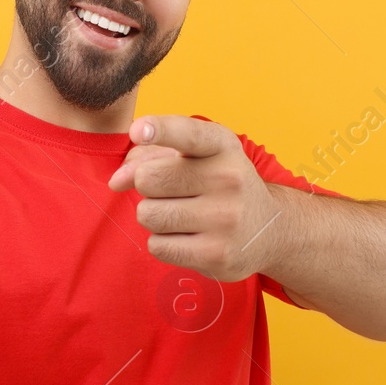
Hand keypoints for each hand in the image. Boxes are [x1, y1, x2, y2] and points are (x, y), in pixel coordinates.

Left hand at [106, 115, 284, 282]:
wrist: (269, 228)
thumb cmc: (217, 184)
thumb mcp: (194, 157)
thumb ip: (149, 156)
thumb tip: (116, 182)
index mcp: (222, 145)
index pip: (188, 134)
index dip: (160, 130)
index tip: (138, 131)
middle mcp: (229, 178)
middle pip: (148, 179)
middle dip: (147, 185)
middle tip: (171, 191)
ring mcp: (226, 219)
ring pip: (148, 215)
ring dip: (153, 215)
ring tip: (181, 214)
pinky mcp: (217, 255)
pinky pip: (157, 246)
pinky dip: (163, 242)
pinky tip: (188, 237)